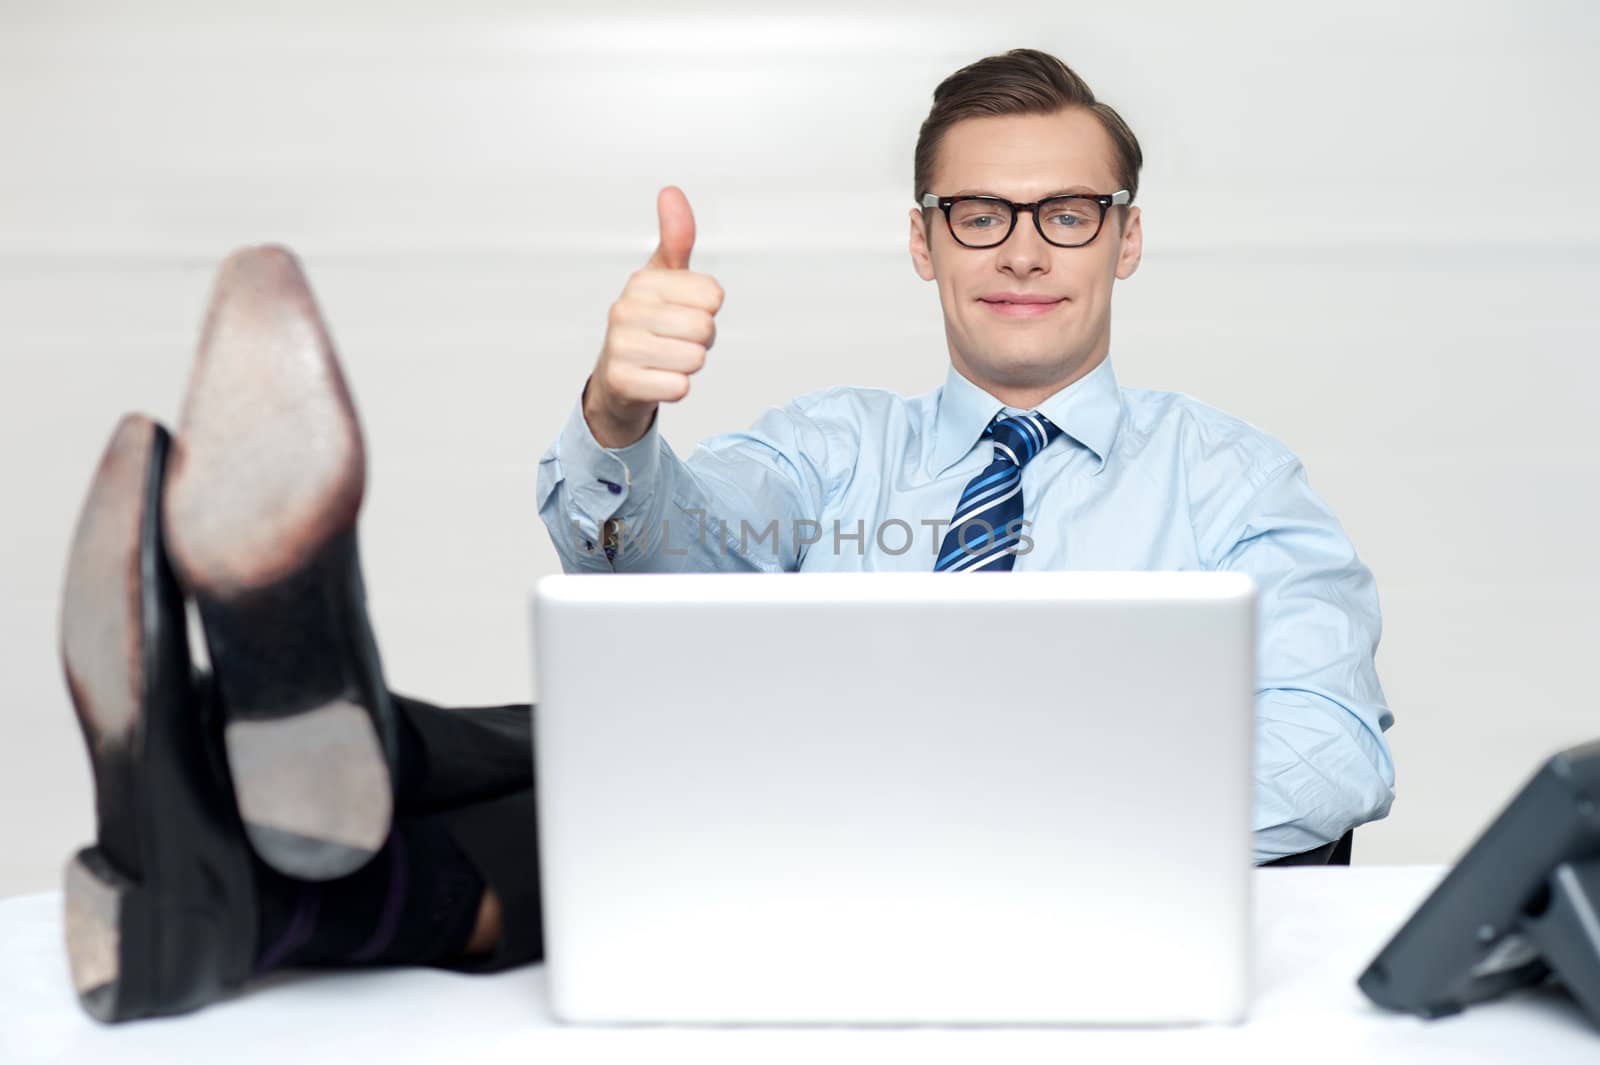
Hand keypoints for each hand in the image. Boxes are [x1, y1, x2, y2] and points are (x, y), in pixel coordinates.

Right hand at [583, 185, 724, 448]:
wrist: (618, 379)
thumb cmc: (649, 324)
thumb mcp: (664, 278)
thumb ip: (676, 238)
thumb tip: (671, 192)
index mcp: (641, 281)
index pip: (713, 295)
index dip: (708, 309)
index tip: (685, 312)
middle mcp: (624, 310)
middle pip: (705, 328)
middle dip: (701, 340)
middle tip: (678, 340)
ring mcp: (620, 347)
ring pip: (695, 358)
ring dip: (689, 364)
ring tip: (667, 358)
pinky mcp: (623, 382)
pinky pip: (679, 387)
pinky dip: (676, 388)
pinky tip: (657, 379)